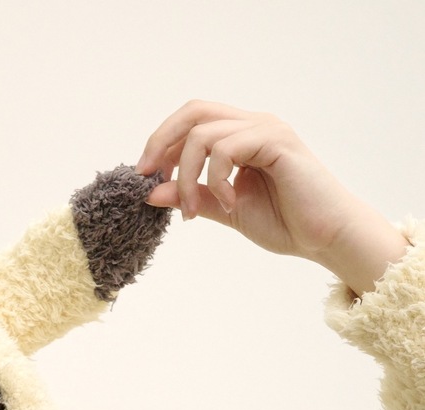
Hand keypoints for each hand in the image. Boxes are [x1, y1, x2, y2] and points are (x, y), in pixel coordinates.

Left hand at [137, 101, 408, 296]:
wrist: (326, 237)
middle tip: (148, 176)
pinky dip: (216, 179)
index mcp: (242, 136)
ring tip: (194, 212)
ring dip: (187, 175)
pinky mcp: (276, 141)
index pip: (192, 120)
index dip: (162, 142)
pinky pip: (226, 148)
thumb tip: (150, 192)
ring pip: (203, 132)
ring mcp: (266, 129)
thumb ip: (192, 197)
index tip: (145, 176)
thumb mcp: (226, 209)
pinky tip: (230, 203)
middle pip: (194, 110)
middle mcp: (253, 124)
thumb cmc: (286, 222)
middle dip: (162, 141)